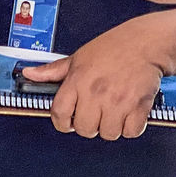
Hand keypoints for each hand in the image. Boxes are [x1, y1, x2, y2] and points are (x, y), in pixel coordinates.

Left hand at [20, 17, 165, 140]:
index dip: (62, 122)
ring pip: (108, 133)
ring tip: (113, 112)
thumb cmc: (113, 48)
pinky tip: (128, 113)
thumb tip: (29, 73)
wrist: (146, 43)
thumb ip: (52, 71)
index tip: (68, 121)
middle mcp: (95, 92)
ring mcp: (117, 100)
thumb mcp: (77, 57)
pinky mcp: (139, 106)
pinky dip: (130, 127)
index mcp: (77, 80)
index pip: (59, 114)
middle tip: (95, 114)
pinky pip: (130, 132)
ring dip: (110, 127)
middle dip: (88, 125)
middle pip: (84, 129)